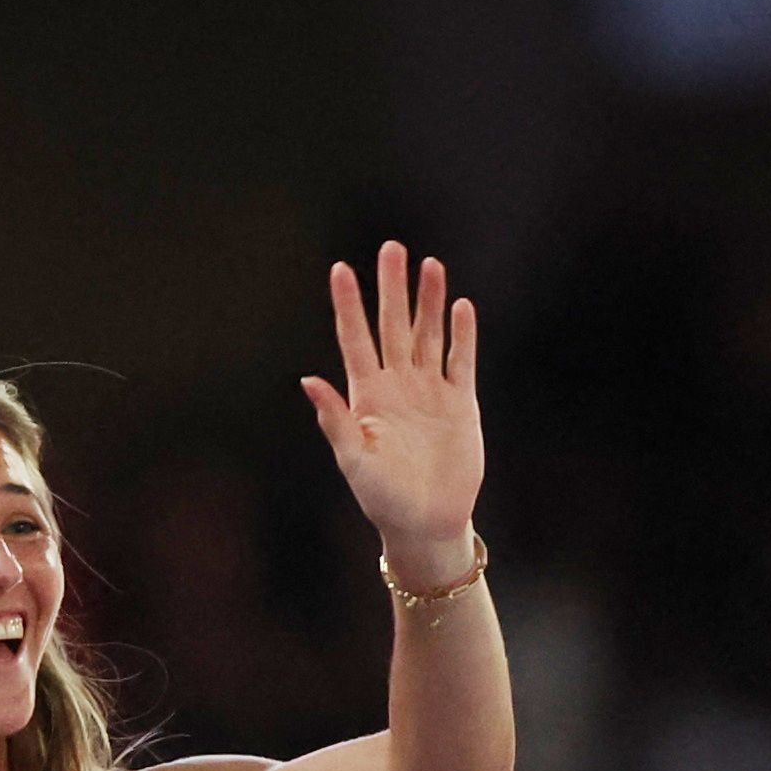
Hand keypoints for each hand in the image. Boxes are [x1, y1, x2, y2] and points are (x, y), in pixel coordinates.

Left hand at [301, 242, 483, 583]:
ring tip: (430, 265)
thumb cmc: (382, 496)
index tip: (340, 270)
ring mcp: (430, 391)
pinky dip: (462, 335)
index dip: (349, 305)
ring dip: (430, 301)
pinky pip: (462, 361)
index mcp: (366, 394)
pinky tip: (461, 307)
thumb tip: (308, 380)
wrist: (426, 522)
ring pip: (429, 335)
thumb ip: (335, 420)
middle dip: (393, 288)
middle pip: (395, 325)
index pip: (355, 338)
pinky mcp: (461, 403)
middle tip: (391, 248)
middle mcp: (398, 385)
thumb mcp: (353, 459)